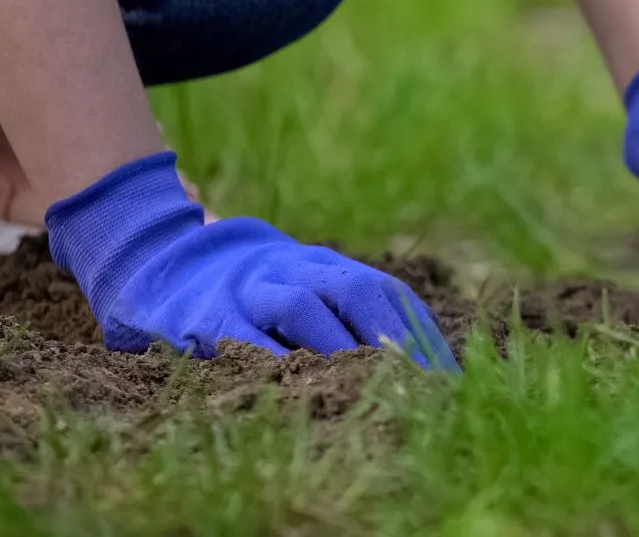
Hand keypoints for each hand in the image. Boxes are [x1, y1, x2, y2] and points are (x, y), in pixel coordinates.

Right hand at [46, 152, 455, 367]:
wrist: (175, 265)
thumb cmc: (262, 296)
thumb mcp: (310, 293)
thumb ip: (355, 319)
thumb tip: (419, 372)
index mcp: (334, 268)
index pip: (390, 293)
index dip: (421, 334)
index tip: (446, 378)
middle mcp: (301, 270)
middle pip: (358, 290)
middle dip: (393, 336)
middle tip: (417, 384)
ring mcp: (255, 289)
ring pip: (302, 307)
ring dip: (337, 347)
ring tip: (365, 386)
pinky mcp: (212, 314)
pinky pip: (245, 335)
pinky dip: (272, 361)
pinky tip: (297, 390)